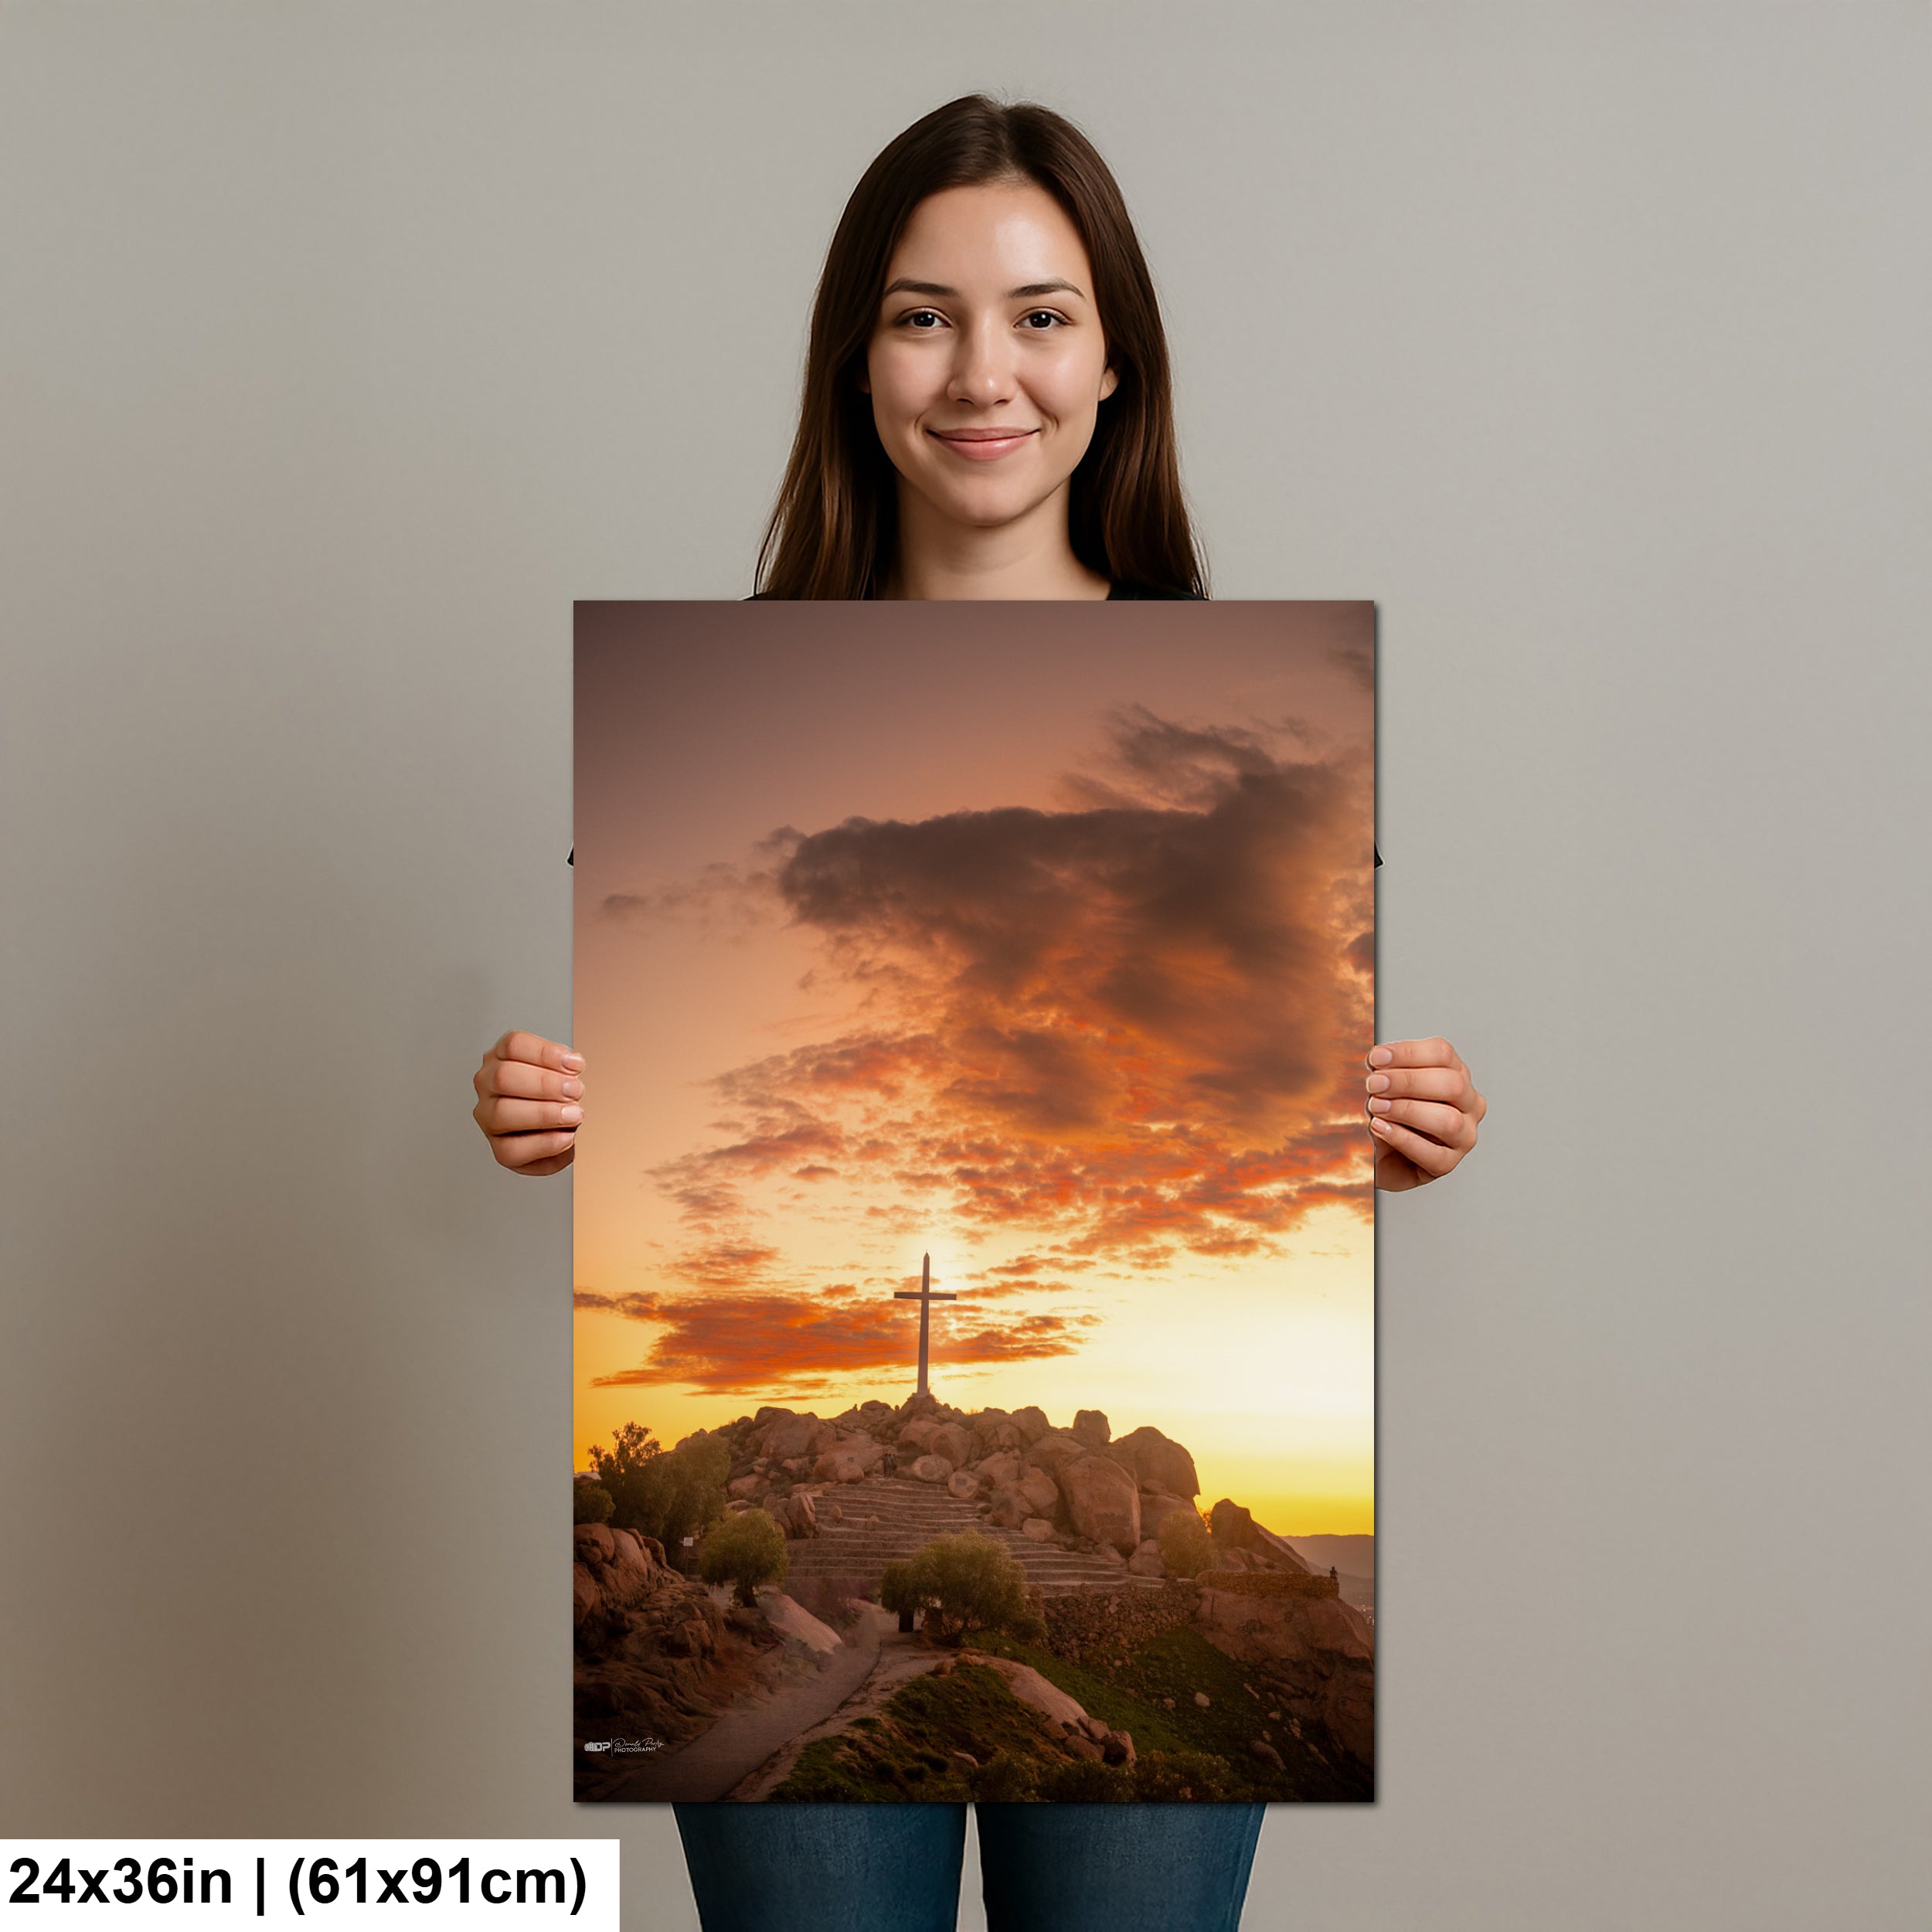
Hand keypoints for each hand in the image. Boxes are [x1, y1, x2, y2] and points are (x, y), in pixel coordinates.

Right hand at [472, 1031, 583, 1175]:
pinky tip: (567, 1137)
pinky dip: (545, 1143)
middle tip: (576, 1090)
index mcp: (502, 1057)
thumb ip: (567, 1067)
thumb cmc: (562, 1097)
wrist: (566, 1132)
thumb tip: (573, 1065)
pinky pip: (513, 1148)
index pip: (513, 1045)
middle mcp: (488, 1084)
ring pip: (503, 1112)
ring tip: (574, 1115)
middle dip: (545, 1084)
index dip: (546, 1053)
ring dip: (544, 1113)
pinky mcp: (498, 1148)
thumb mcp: (566, 1074)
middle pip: (504, 1076)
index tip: (576, 1065)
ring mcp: (488, 1116)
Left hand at [1365, 1036, 1483, 1190]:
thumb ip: (1385, 1074)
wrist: (1379, 1158)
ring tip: (1376, 1107)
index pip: (1442, 1054)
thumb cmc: (1386, 1117)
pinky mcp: (1449, 1163)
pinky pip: (1433, 1154)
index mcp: (1455, 1073)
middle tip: (1374, 1084)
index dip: (1408, 1053)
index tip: (1376, 1058)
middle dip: (1407, 1082)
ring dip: (1406, 1110)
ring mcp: (1464, 1135)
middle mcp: (1467, 1103)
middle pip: (1452, 1084)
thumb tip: (1375, 1063)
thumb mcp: (1384, 1088)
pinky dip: (1403, 1139)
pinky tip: (1381, 1128)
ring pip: (1448, 1120)